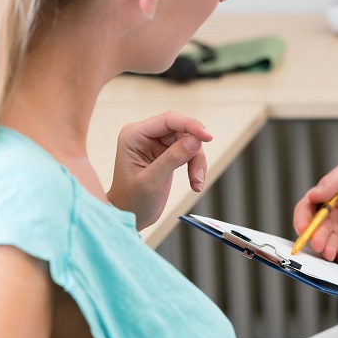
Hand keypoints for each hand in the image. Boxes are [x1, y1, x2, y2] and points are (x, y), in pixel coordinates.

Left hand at [107, 111, 212, 229]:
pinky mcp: (167, 153)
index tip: (208, 137)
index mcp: (134, 135)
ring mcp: (157, 144)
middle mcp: (145, 135)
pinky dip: (195, 166)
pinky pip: (189, 152)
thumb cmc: (131, 202)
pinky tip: (195, 183)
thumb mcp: (150, 182)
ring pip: (189, 141)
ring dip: (197, 162)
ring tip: (196, 183)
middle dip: (195, 151)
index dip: (191, 125)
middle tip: (198, 174)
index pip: (168, 120)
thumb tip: (194, 140)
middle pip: (182, 131)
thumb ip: (171, 159)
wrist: (129, 217)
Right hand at [292, 160, 337, 264]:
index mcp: (324, 201)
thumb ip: (332, 181)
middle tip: (318, 243)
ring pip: (326, 247)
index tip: (302, 227)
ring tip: (330, 252)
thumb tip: (313, 195)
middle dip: (313, 239)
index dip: (301, 219)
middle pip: (313, 232)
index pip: (305, 211)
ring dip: (325, 251)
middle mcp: (329, 220)